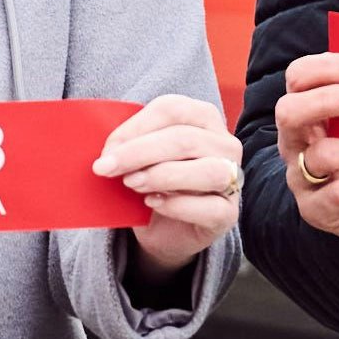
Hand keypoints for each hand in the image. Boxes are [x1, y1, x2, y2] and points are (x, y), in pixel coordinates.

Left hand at [96, 93, 238, 275]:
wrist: (165, 229)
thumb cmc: (153, 183)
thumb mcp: (139, 157)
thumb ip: (129, 145)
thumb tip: (108, 152)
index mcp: (203, 118)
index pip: (172, 109)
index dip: (136, 127)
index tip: (107, 149)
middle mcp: (224, 145)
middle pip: (185, 139)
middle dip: (139, 152)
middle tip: (106, 168)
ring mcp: (231, 179)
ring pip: (207, 170)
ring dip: (161, 176)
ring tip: (131, 184)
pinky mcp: (228, 214)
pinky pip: (209, 207)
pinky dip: (176, 205)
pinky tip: (152, 203)